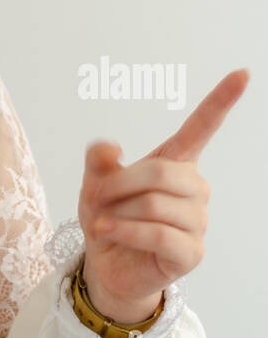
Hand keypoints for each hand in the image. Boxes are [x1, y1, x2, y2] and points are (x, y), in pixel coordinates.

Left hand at [77, 68, 248, 323]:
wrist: (106, 264)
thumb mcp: (94, 182)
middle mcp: (194, 188)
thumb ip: (98, 160)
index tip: (242, 73)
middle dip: (119, 184)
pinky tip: (108, 231)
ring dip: (118, 212)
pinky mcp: (191, 251)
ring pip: (154, 204)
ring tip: (103, 220)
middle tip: (94, 196)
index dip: (222, 100)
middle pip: (159, 172)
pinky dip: (125, 231)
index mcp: (176, 162)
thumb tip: (111, 146)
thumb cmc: (108, 216)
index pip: (203, 127)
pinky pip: (157, 233)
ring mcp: (197, 220)